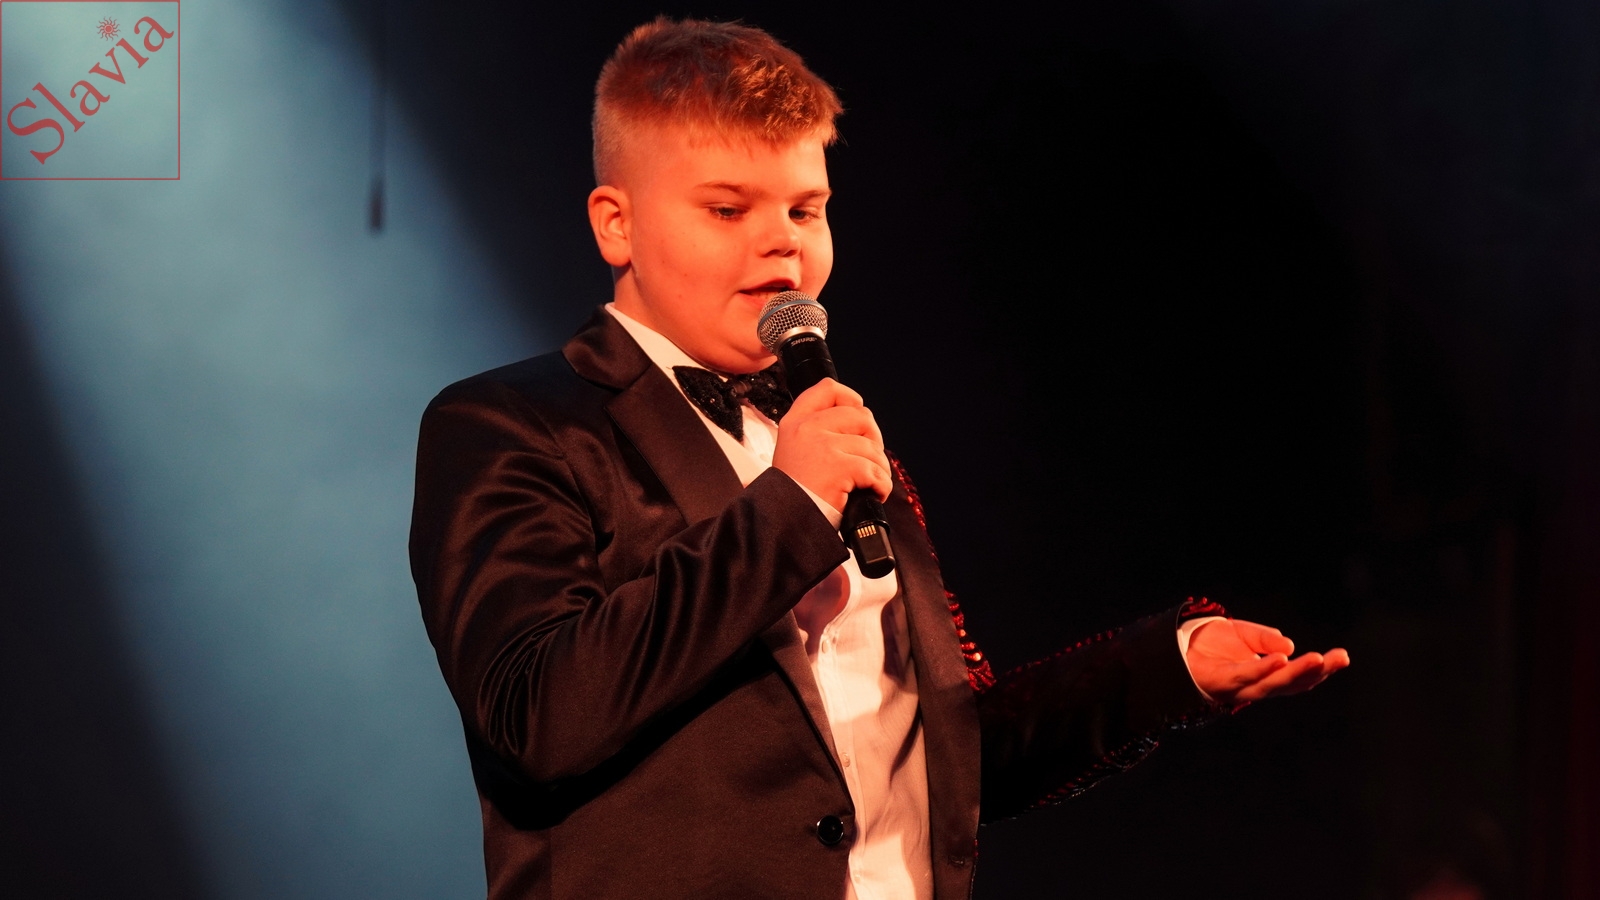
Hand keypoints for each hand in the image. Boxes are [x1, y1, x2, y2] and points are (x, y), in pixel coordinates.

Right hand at [772, 378, 891, 511]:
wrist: (785, 521)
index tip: (858, 416)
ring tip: (869, 484)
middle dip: (873, 439)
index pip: (827, 389)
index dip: (850, 398)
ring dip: (879, 469)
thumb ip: (816, 432)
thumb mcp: (793, 452)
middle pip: (860, 415)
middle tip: (868, 461)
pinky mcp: (838, 467)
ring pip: (872, 447)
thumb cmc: (794, 493)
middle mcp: (807, 428)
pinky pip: (875, 470)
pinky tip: (873, 494)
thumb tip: (858, 422)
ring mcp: (823, 445)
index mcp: (795, 422)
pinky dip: (881, 486)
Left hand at [1185, 618, 1349, 706]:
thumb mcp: (1244, 635)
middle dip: (1317, 672)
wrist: (1175, 648)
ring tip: (1317, 660)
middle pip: (1291, 684)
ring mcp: (1239, 687)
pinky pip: (1245, 676)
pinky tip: (1280, 659)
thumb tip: (1289, 646)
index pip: (1297, 677)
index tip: (1342, 656)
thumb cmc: (1212, 646)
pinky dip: (1263, 669)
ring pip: (1272, 684)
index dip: (1320, 670)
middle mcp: (1255, 685)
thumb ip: (1265, 639)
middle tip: (1339, 659)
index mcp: (1265, 676)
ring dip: (1295, 673)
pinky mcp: (1220, 682)